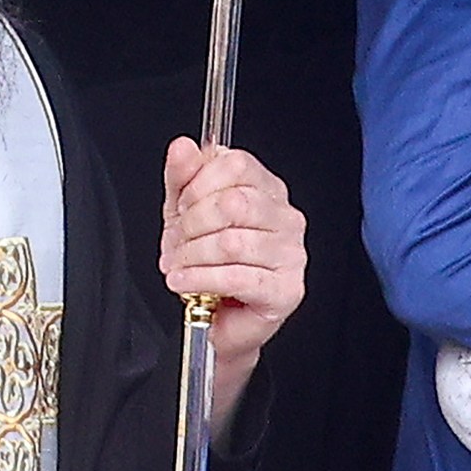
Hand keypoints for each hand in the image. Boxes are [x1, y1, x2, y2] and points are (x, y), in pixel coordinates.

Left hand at [161, 139, 305, 416]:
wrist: (218, 323)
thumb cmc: (208, 266)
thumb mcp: (185, 214)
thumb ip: (182, 178)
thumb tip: (183, 147)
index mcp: (268, 191)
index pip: (237, 164)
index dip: (198, 184)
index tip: (182, 206)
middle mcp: (286, 219)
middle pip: (234, 202)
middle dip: (193, 223)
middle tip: (178, 241)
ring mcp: (292, 254)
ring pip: (233, 242)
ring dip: (193, 256)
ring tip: (179, 266)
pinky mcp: (286, 289)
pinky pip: (239, 277)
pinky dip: (202, 279)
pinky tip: (185, 282)